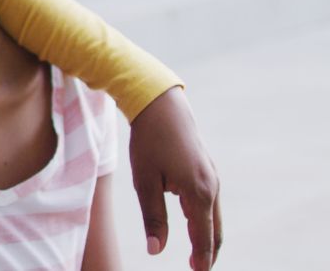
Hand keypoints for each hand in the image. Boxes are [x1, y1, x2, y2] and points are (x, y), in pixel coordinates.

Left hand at [129, 86, 221, 269]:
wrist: (161, 106)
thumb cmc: (149, 143)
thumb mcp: (145, 182)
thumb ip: (154, 218)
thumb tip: (156, 250)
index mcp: (198, 193)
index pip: (203, 236)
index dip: (201, 259)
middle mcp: (212, 187)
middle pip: (215, 230)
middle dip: (208, 252)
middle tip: (198, 270)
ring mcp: (212, 177)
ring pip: (214, 216)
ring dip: (207, 236)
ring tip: (197, 255)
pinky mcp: (207, 170)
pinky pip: (210, 202)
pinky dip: (205, 219)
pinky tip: (195, 224)